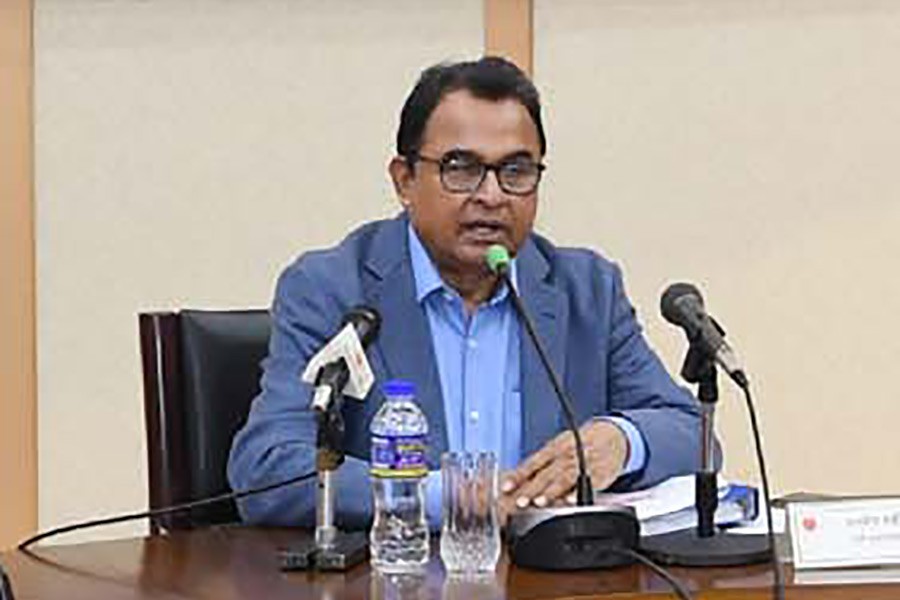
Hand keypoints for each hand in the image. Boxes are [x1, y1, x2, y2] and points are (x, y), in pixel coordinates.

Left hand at [500, 420, 628, 509]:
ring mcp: (583, 464)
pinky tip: (571, 500)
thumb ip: (540, 467)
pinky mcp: (600, 473)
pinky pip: (589, 483)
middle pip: (546, 473)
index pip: (532, 463)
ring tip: (540, 502)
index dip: (518, 476)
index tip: (505, 487)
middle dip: (531, 488)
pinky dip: (580, 492)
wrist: (612, 436)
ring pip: (564, 478)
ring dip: (551, 491)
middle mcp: (566, 456)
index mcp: (553, 449)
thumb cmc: (579, 446)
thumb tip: (515, 483)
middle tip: (519, 502)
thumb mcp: (558, 449)